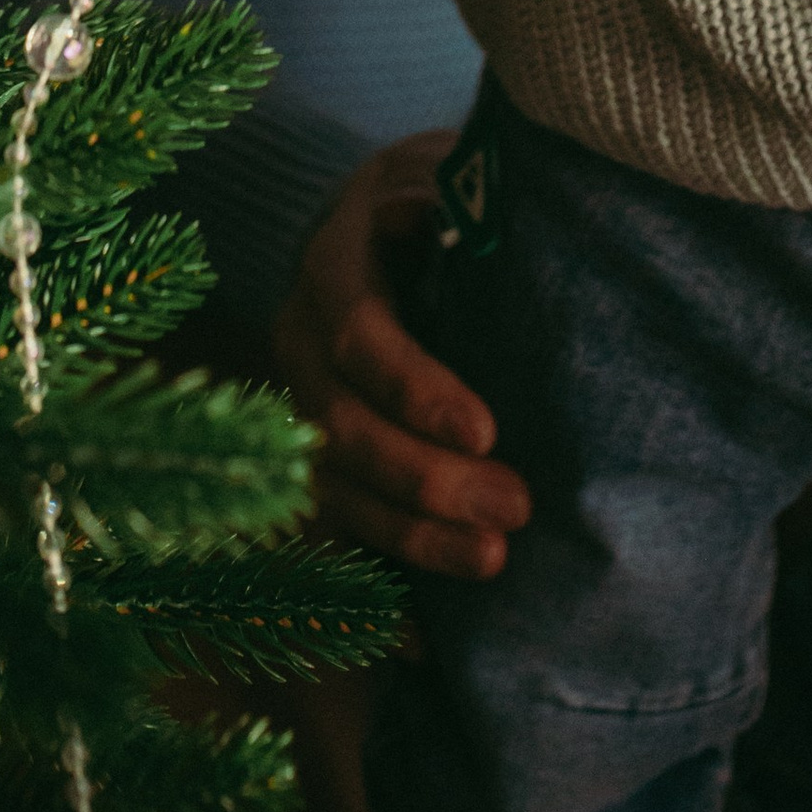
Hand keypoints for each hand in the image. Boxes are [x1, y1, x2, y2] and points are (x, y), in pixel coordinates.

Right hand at [273, 135, 531, 580]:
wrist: (368, 218)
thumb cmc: (430, 195)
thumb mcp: (436, 169)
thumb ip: (443, 187)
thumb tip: (431, 211)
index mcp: (331, 267)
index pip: (359, 337)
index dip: (416, 389)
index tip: (487, 430)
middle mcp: (296, 343)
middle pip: (343, 429)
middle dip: (426, 480)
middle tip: (514, 510)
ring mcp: (296, 411)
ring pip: (334, 492)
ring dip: (410, 539)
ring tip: (491, 565)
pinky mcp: (313, 463)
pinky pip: (334, 537)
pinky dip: (378, 594)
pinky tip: (430, 642)